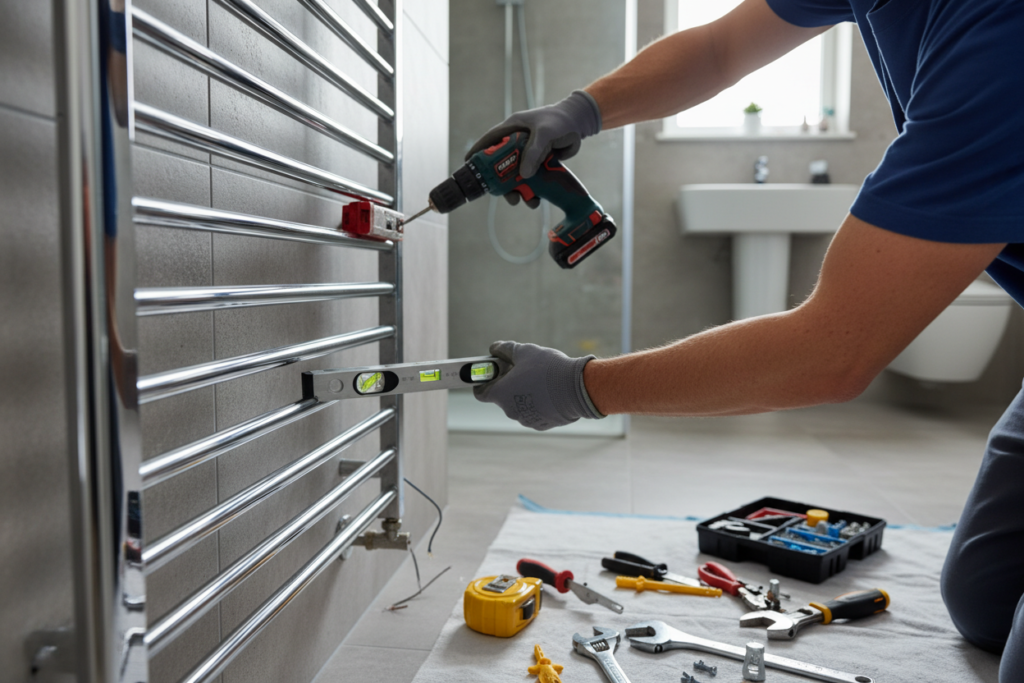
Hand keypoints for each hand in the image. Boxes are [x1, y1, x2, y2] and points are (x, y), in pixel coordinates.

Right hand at [465, 90, 601, 205]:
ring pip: (517, 176)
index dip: (478, 152)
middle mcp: (517, 143)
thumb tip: (524, 175)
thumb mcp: (545, 133)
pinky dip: (533, 191)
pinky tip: (537, 200)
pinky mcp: (540, 163)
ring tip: (525, 201)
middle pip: (501, 165)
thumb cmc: (559, 121)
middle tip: (505, 195)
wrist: (579, 124)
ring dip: (519, 191)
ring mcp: (528, 154)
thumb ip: (534, 152)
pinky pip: (532, 180)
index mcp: (512, 129)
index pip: (490, 141)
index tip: (468, 164)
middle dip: (501, 182)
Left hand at [473, 341, 603, 430]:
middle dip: (509, 385)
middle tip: (523, 371)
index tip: (492, 374)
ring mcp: (526, 420)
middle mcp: (510, 410)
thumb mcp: (525, 351)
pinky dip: (539, 404)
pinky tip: (550, 392)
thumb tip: (494, 348)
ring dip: (525, 395)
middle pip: (503, 397)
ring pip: (520, 405)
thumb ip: (505, 349)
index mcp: (501, 393)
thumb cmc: (548, 369)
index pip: (480, 393)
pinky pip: (535, 413)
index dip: (484, 382)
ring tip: (541, 381)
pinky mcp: (542, 425)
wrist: (578, 389)